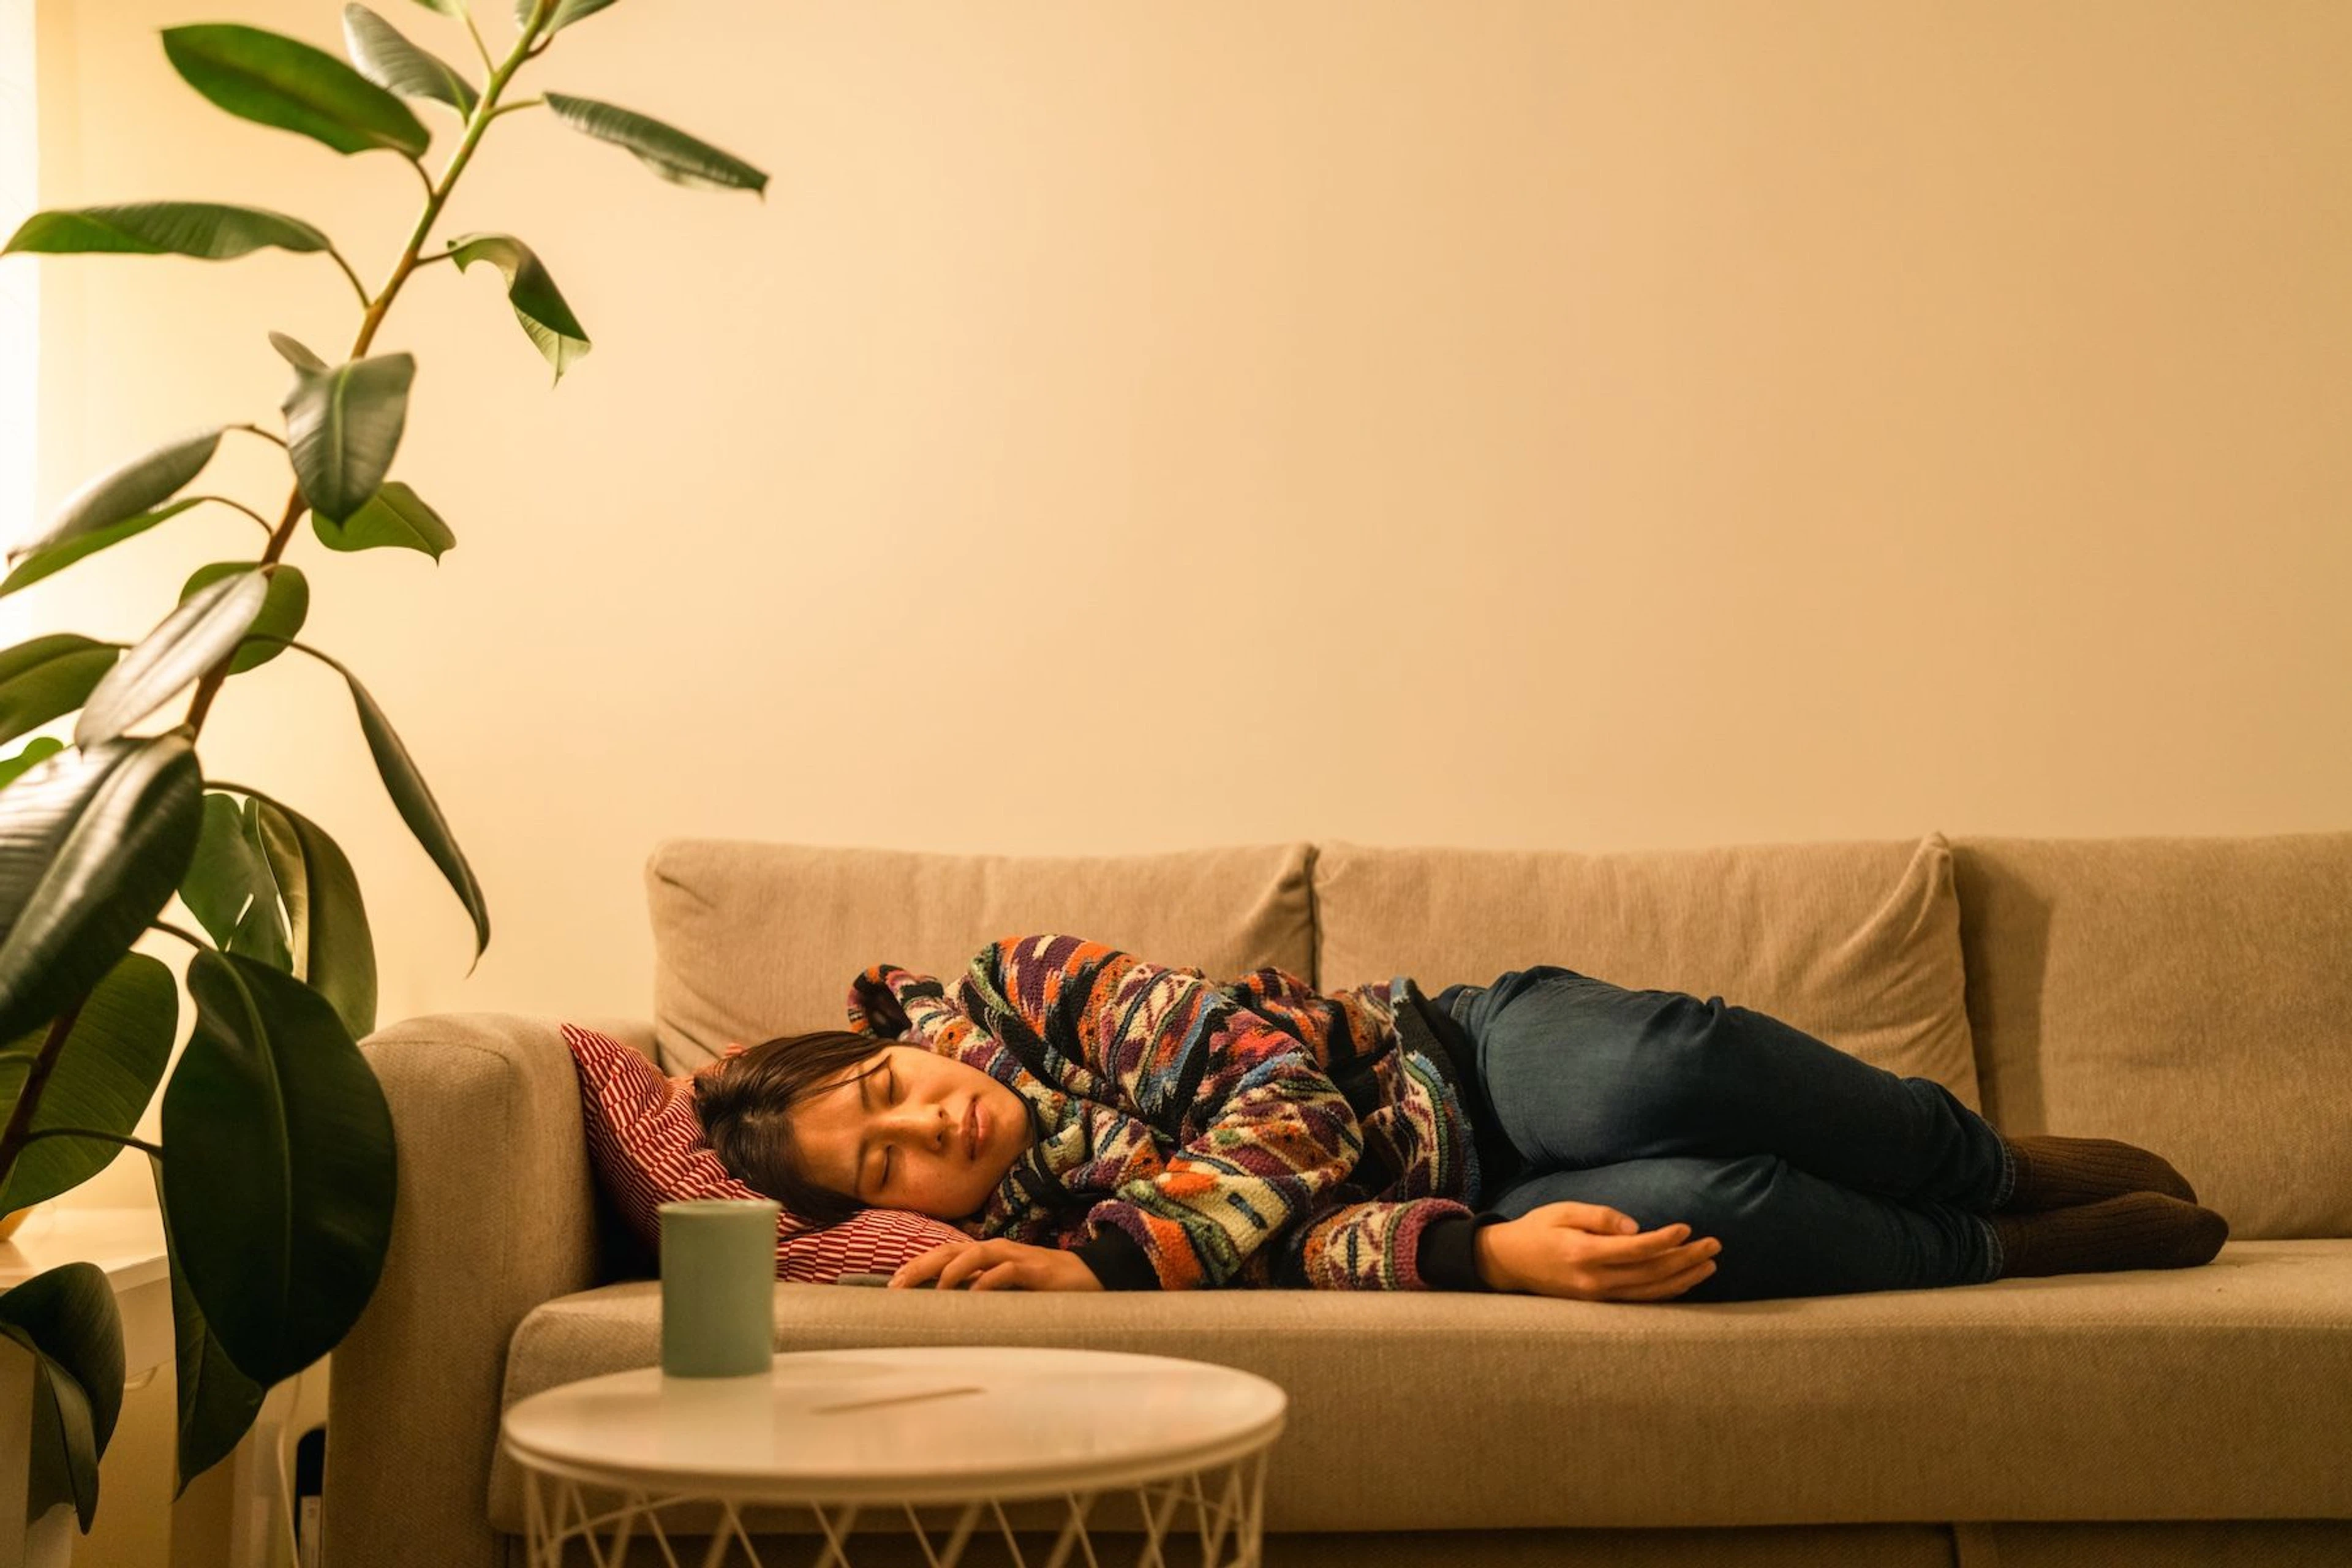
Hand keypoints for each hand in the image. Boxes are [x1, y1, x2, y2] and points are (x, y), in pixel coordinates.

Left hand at [888, 1238, 1104, 1291]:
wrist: (1090, 1277)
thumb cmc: (1043, 1289)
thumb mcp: (1005, 1292)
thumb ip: (980, 1294)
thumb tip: (945, 1313)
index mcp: (985, 1257)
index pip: (944, 1255)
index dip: (917, 1266)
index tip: (892, 1286)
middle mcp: (995, 1251)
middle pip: (950, 1250)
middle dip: (922, 1266)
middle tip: (898, 1286)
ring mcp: (1014, 1257)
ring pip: (974, 1254)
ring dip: (951, 1270)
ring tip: (933, 1289)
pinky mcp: (1033, 1270)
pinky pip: (1005, 1272)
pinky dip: (987, 1282)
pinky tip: (973, 1295)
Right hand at [1475, 1201, 1719, 1301]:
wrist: (1508, 1263)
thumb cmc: (1537, 1230)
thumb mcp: (1562, 1211)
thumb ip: (1598, 1216)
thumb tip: (1635, 1227)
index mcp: (1584, 1254)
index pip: (1635, 1250)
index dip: (1665, 1240)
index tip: (1687, 1228)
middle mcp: (1594, 1281)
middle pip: (1651, 1273)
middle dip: (1686, 1259)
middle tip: (1714, 1245)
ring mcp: (1598, 1297)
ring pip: (1650, 1291)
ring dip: (1683, 1279)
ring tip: (1710, 1265)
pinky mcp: (1599, 1303)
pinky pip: (1640, 1300)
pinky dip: (1665, 1292)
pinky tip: (1684, 1282)